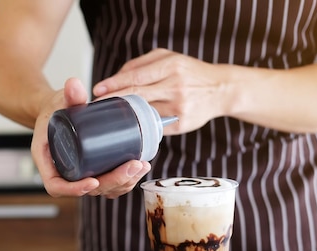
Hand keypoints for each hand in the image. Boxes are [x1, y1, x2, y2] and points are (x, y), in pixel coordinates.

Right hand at [31, 78, 150, 198]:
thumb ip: (69, 95)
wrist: (57, 112)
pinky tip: (140, 168)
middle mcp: (64, 173)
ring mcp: (80, 175)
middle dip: (112, 182)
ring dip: (123, 183)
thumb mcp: (59, 102)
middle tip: (132, 166)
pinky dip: (125, 181)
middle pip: (86, 190)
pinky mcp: (93, 172)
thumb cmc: (54, 109)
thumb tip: (74, 83)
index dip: (74, 190)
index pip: (56, 186)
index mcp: (48, 161)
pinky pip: (108, 185)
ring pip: (101, 190)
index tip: (93, 181)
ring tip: (141, 165)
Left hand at [93, 48, 229, 135]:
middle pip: (137, 95)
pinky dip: (141, 125)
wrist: (220, 90)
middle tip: (96, 106)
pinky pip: (154, 126)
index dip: (114, 84)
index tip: (97, 90)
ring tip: (109, 115)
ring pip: (144, 113)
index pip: (136, 77)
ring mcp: (179, 106)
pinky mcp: (182, 124)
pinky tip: (130, 125)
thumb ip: (141, 65)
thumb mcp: (169, 58)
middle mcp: (176, 86)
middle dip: (114, 101)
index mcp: (172, 66)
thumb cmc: (189, 72)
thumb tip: (114, 79)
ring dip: (125, 115)